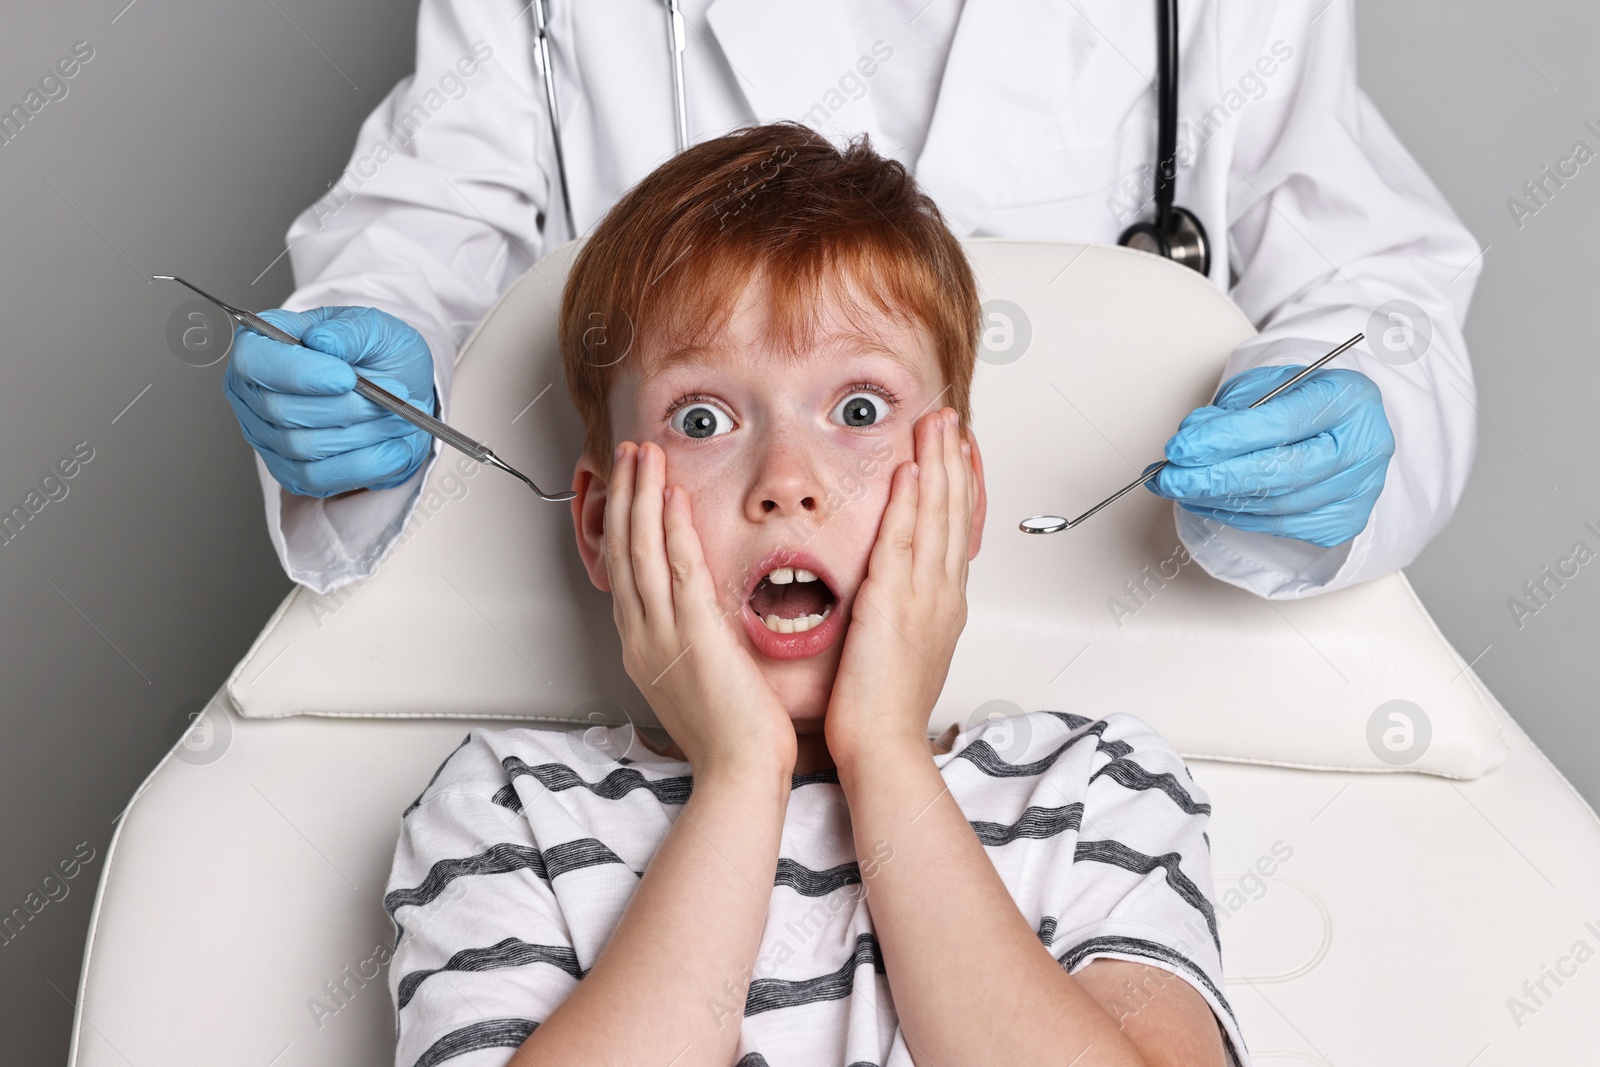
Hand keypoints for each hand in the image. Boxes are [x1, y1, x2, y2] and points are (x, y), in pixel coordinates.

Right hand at [223, 306, 436, 496]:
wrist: (399, 390)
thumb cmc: (376, 354)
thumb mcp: (373, 328)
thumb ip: (348, 330)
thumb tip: (322, 340)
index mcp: (261, 345)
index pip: (254, 361)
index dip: (297, 373)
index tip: (346, 378)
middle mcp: (254, 393)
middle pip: (281, 411)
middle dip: (345, 407)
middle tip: (393, 396)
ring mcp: (268, 437)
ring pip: (304, 446)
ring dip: (362, 434)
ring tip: (401, 417)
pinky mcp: (292, 472)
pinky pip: (318, 478)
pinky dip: (364, 465)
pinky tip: (396, 449)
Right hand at [606, 441, 797, 777]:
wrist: (740, 772)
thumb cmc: (732, 736)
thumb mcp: (700, 679)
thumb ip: (692, 642)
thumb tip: (700, 620)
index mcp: (644, 646)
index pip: (625, 569)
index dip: (623, 522)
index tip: (630, 486)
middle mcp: (643, 635)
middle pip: (623, 549)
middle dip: (625, 494)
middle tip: (629, 454)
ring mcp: (662, 634)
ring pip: (641, 550)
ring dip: (642, 496)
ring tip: (644, 455)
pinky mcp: (693, 634)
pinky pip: (677, 570)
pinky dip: (670, 529)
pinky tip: (671, 497)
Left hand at [825, 409, 974, 763]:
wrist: (883, 746)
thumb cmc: (884, 709)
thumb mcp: (904, 648)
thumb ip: (906, 610)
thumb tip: (899, 589)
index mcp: (943, 604)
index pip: (956, 529)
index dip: (960, 484)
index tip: (957, 449)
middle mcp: (941, 594)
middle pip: (954, 512)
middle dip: (954, 460)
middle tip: (950, 419)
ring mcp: (923, 597)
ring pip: (936, 516)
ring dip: (937, 464)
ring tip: (936, 424)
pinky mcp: (894, 604)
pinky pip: (904, 542)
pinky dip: (910, 503)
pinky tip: (912, 471)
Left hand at [1144, 365, 1394, 546]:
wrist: (1349, 425)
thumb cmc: (1304, 400)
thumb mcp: (1270, 384)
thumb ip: (1233, 407)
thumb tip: (1191, 438)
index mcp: (1348, 400)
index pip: (1279, 425)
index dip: (1224, 440)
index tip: (1179, 448)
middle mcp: (1362, 447)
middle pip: (1279, 474)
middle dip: (1213, 479)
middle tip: (1168, 479)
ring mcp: (1358, 490)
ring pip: (1275, 507)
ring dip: (1217, 501)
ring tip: (1179, 488)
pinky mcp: (1343, 521)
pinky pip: (1279, 526)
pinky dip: (1237, 515)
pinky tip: (1208, 502)